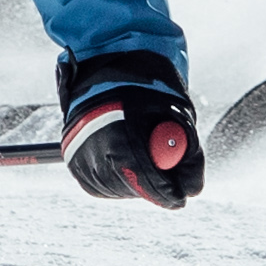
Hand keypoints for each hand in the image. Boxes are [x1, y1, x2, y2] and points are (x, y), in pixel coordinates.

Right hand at [58, 49, 204, 206]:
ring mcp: (78, 155)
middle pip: (130, 187)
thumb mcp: (174, 111)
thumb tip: (193, 188)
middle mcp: (93, 147)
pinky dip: (116, 178)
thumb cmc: (145, 86)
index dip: (167, 192)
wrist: (105, 67)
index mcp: (119, 133)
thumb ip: (187, 151)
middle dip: (152, 188)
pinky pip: (99, 185)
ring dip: (134, 183)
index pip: (146, 180)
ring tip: (142, 156)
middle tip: (169, 185)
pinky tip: (124, 158)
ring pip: (115, 189)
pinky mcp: (72, 160)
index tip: (180, 198)